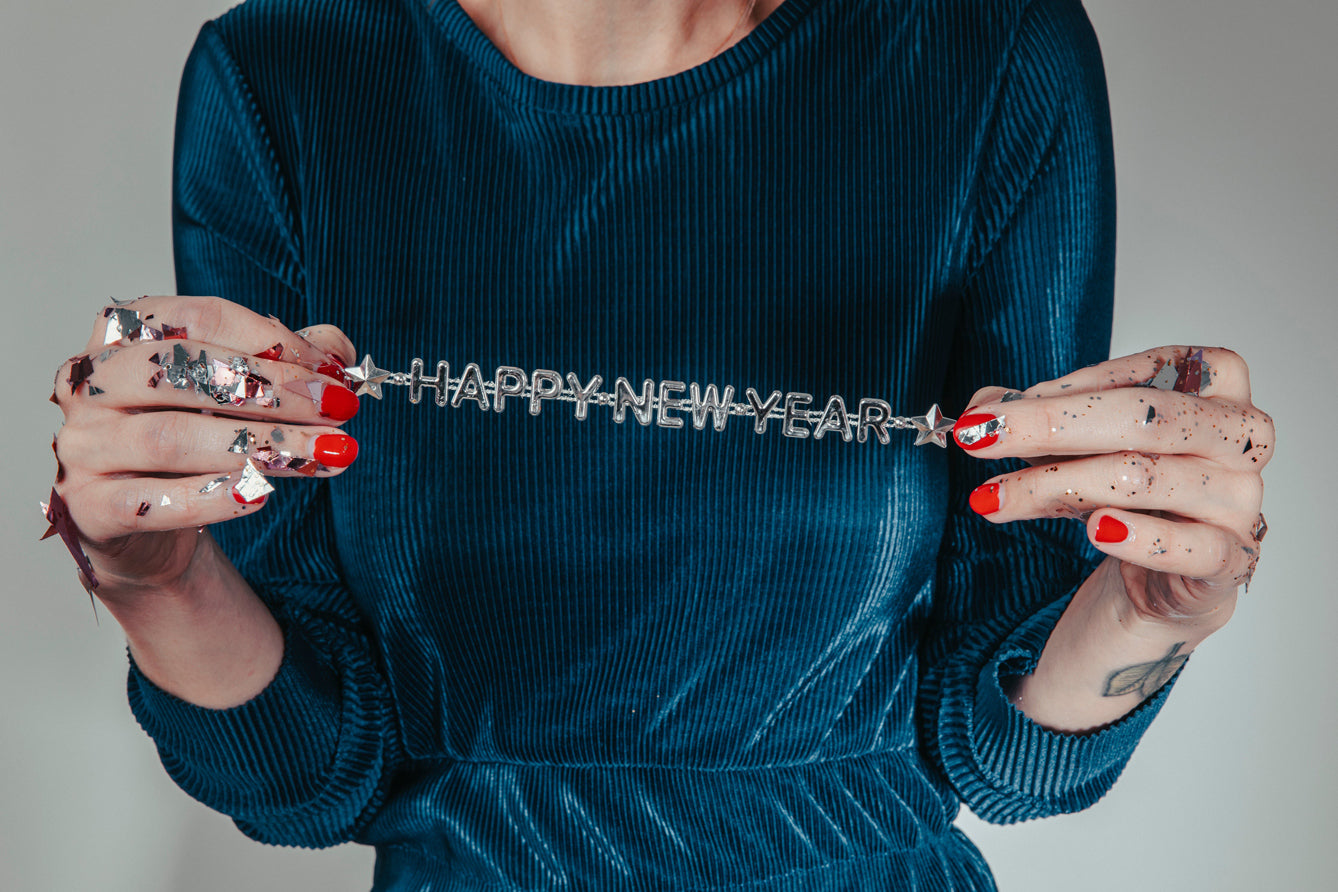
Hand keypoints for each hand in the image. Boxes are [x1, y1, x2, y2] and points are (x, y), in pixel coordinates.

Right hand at [48, 295, 360, 604]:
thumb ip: (287, 363)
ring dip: (260, 444)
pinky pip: (154, 501)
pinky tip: (262, 495)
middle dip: (275, 391)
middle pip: (182, 373)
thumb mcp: (240, 393)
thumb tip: (337, 352)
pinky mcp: (89, 508)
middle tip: (340, 410)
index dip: (274, 342)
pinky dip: (212, 498)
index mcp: (123, 336)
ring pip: (172, 438)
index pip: (199, 319)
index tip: (334, 373)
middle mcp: (91, 385)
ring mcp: (83, 446)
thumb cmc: (193, 443)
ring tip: (326, 453)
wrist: (148, 530)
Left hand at [952, 345, 1272, 633]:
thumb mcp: (1075, 448)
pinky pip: (1191, 546)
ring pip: (1145, 479)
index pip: (1146, 372)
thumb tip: (979, 410)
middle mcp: (1240, 436)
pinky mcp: (1232, 561)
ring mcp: (1241, 499)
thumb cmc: (1126, 499)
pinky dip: (1140, 537)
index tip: (996, 409)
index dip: (1067, 388)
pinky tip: (1096, 530)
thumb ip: (1034, 420)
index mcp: (1218, 386)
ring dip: (1054, 484)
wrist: (1159, 586)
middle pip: (1146, 419)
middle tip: (978, 438)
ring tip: (993, 498)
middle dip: (1049, 426)